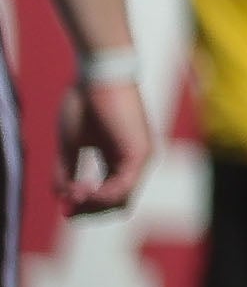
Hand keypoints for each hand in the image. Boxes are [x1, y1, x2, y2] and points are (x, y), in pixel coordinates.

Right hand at [56, 71, 143, 217]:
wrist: (99, 76)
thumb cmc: (84, 103)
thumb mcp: (71, 145)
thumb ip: (67, 172)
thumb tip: (64, 200)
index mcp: (119, 160)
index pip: (109, 197)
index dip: (85, 207)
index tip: (64, 205)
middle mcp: (134, 162)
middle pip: (117, 205)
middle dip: (89, 211)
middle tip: (68, 206)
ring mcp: (141, 159)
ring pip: (121, 201)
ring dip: (93, 205)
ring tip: (74, 193)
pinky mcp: (140, 153)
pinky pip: (124, 188)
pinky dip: (102, 195)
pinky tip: (84, 190)